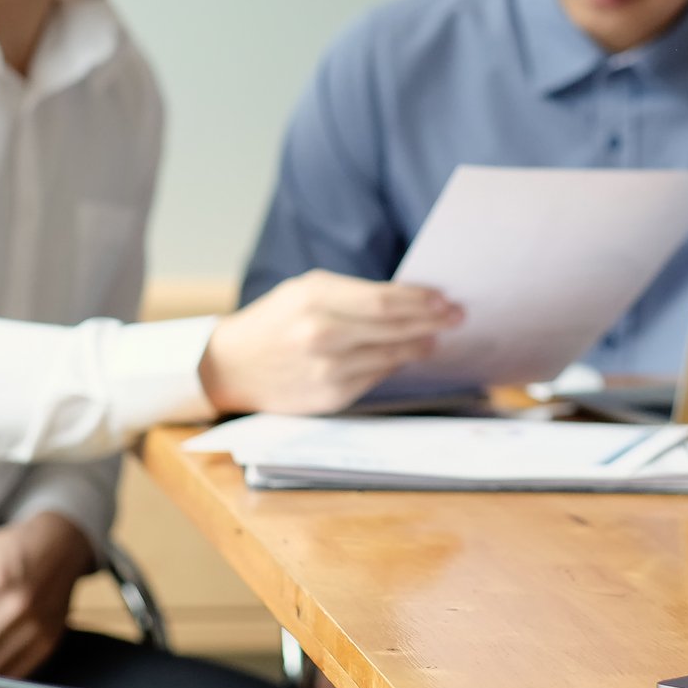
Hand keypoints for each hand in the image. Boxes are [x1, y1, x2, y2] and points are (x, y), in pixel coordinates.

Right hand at [200, 269, 461, 415]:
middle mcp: (321, 334)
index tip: (445, 298)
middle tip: (456, 316)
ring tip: (435, 337)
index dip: (420, 300)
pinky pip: (375, 377)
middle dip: (431, 321)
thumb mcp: (305, 291)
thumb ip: (353, 294)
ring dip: (419, 346)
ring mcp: (326, 369)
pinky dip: (393, 366)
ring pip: (390, 356)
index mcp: (314, 298)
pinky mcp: (329, 396)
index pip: (384, 300)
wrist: (231, 366)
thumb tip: (410, 300)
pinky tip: (404, 357)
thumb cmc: (276, 320)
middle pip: (393, 327)